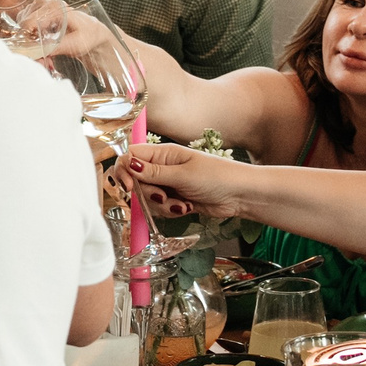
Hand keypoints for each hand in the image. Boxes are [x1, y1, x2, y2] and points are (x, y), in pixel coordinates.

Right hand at [125, 140, 249, 221]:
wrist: (240, 195)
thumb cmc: (217, 177)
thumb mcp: (183, 175)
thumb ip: (153, 173)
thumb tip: (127, 164)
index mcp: (163, 153)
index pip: (130, 156)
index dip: (124, 172)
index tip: (131, 188)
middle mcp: (162, 167)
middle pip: (136, 181)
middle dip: (148, 195)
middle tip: (164, 196)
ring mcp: (168, 184)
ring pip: (148, 199)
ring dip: (162, 207)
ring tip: (182, 204)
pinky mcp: (175, 199)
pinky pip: (160, 209)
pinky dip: (171, 211)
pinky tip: (187, 207)